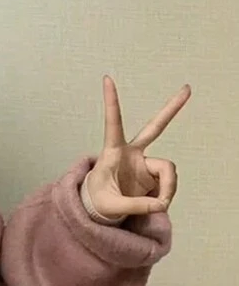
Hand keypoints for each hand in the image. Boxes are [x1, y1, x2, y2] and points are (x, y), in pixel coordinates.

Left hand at [84, 76, 188, 217]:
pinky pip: (168, 183)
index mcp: (113, 153)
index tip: (107, 79)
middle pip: (155, 128)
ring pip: (168, 170)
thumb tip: (159, 204)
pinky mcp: (152, 173)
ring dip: (168, 188)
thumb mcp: (110, 207)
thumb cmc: (97, 201)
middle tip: (187, 89)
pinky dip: (166, 194)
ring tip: (159, 204)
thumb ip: (135, 206)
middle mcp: (131, 153)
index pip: (113, 124)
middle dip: (171, 109)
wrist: (100, 207)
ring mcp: (144, 162)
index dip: (111, 103)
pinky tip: (157, 202)